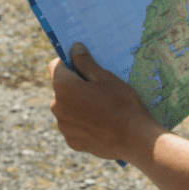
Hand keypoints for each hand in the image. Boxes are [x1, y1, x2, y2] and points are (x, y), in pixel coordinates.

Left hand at [48, 43, 161, 160]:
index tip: (84, 64)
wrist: (133, 138)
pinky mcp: (71, 141)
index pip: (55, 66)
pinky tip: (101, 123)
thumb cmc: (121, 103)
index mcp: (63, 87)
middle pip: (62, 88)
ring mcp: (63, 127)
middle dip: (75, 85)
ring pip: (67, 107)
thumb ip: (85, 62)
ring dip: (78, 104)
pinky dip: (83, 121)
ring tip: (102, 107)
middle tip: (99, 87)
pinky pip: (73, 125)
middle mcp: (57, 107)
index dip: (69, 62)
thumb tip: (74, 48)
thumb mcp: (105, 77)